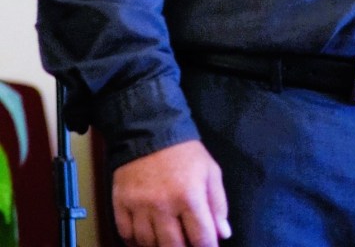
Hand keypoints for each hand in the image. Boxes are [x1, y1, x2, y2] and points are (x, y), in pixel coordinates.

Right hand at [112, 140, 230, 246]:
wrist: (150, 128)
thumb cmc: (184, 152)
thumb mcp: (210, 171)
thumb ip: (218, 204)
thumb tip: (223, 234)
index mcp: (189, 196)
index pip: (201, 238)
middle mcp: (163, 205)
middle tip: (186, 243)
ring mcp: (140, 206)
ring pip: (148, 244)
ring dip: (159, 246)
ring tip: (167, 239)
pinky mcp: (121, 203)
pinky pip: (126, 234)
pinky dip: (135, 241)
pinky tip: (145, 237)